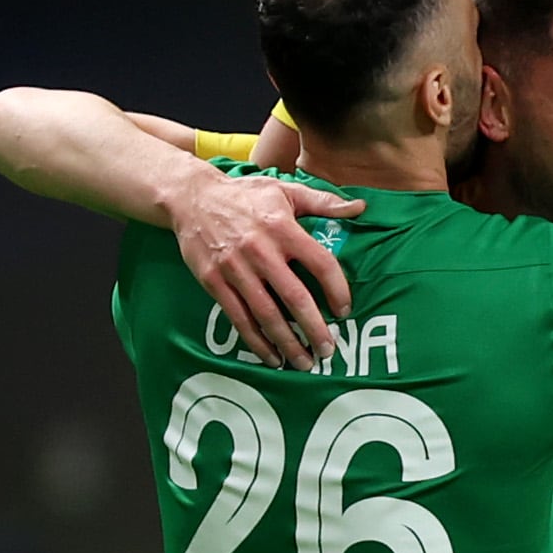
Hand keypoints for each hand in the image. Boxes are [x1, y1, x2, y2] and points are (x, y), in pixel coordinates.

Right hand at [170, 170, 361, 366]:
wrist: (192, 198)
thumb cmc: (245, 195)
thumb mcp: (285, 190)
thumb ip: (323, 202)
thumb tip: (360, 208)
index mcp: (283, 228)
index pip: (320, 264)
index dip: (337, 290)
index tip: (344, 311)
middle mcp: (261, 251)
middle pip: (295, 297)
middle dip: (314, 328)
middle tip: (329, 350)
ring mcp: (235, 269)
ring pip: (267, 314)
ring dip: (288, 343)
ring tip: (304, 362)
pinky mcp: (214, 282)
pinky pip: (239, 318)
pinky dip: (256, 341)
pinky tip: (271, 357)